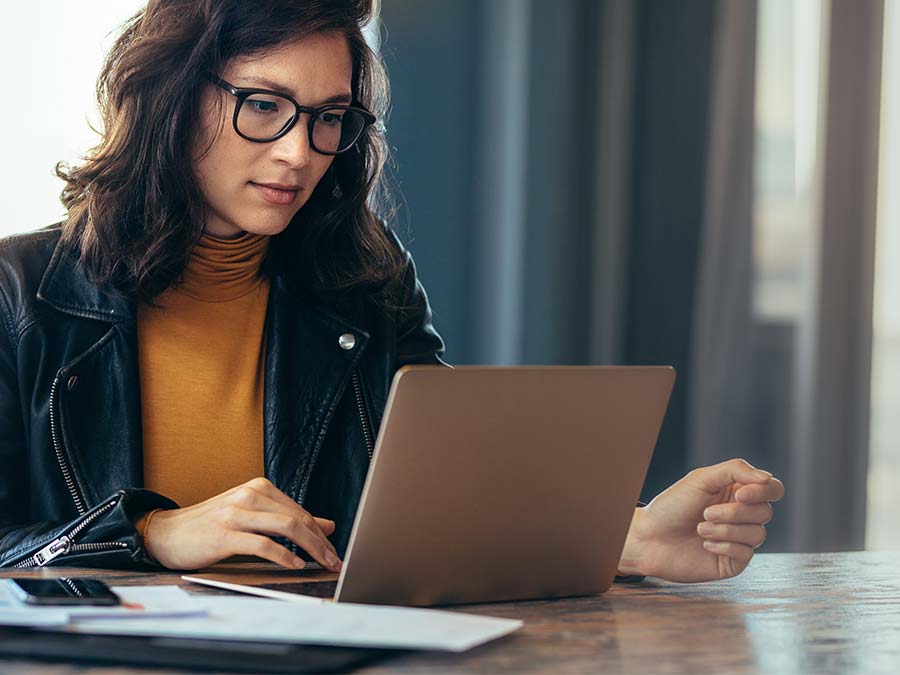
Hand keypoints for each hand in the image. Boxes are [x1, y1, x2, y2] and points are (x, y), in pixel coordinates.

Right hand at [138, 477, 341, 571]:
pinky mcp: (224, 534)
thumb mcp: (251, 516)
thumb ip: (286, 519)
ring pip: (286, 527)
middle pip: (298, 518)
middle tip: (335, 561)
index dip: (321, 533)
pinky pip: (263, 544)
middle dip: (321, 542)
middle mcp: (250, 495)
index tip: (334, 551)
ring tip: (322, 564)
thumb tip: (327, 525)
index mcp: (258, 488)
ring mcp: (237, 513)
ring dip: (310, 548)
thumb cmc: (210, 526)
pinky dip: (283, 556)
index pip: (300, 511)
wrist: (165, 532)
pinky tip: (295, 565)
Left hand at [618, 458, 784, 581]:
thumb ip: (735, 471)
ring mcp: (739, 539)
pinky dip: (724, 545)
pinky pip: (746, 553)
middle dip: (734, 512)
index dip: (763, 491)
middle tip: (705, 513)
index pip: (772, 489)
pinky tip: (705, 544)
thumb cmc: (672, 506)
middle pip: (765, 512)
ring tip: (700, 528)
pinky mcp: (733, 561)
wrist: (649, 538)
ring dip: (725, 529)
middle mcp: (742, 515)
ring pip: (758, 533)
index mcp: (737, 492)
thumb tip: (768, 478)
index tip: (739, 494)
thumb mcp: (701, 479)